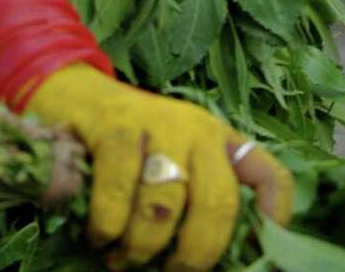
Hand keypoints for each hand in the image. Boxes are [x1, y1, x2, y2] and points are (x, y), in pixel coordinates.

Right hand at [28, 64, 291, 269]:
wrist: (70, 91)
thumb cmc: (124, 145)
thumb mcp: (169, 162)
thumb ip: (192, 199)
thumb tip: (201, 262)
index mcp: (218, 141)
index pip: (268, 175)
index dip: (274, 219)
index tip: (257, 256)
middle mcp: (197, 129)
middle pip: (218, 204)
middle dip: (194, 255)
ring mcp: (158, 123)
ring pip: (165, 204)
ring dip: (142, 248)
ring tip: (122, 261)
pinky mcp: (116, 124)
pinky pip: (119, 191)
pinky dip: (109, 225)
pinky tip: (100, 236)